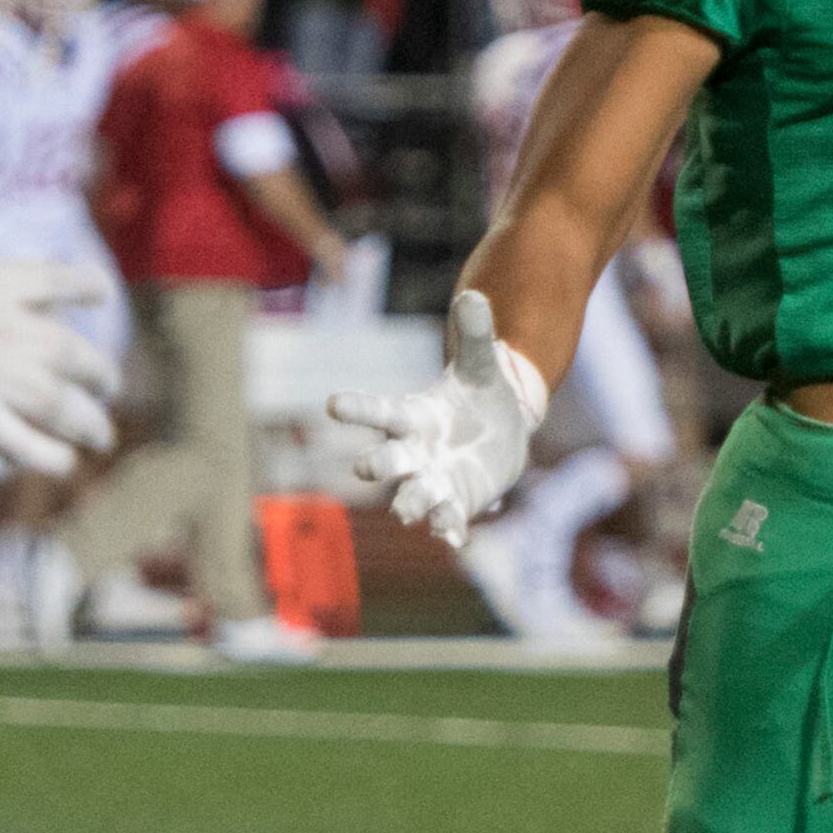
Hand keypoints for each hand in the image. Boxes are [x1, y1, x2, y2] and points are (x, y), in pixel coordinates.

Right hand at [327, 288, 545, 547]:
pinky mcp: (457, 503)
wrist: (500, 432)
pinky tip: (452, 537)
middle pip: (388, 459)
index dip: (357, 408)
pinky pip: (449, 519)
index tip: (332, 403)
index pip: (379, 410)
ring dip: (410, 503)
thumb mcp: (482, 364)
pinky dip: (449, 528)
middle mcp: (414, 452)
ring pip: (414, 495)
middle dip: (377, 464)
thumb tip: (473, 294)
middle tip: (365, 467)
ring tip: (407, 513)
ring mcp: (434, 481)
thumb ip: (476, 334)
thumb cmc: (478, 394)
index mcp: (413, 415)